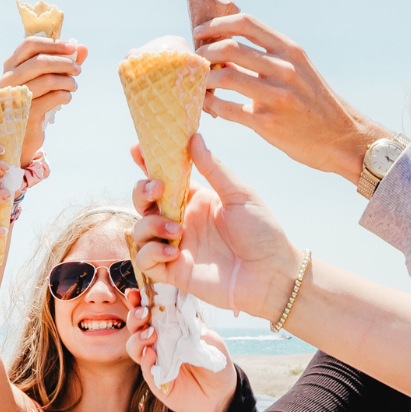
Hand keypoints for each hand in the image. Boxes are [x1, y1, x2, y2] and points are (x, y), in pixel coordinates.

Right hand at [0, 37, 87, 165]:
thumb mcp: (48, 77)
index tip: (73, 48)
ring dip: (68, 81)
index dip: (53, 44)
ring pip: (49, 80)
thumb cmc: (37, 99)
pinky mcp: (27, 113)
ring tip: (73, 86)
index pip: (30, 44)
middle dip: (65, 63)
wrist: (24, 132)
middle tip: (78, 70)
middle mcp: (9, 79)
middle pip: (40, 61)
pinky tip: (66, 98)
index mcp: (11, 65)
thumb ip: (65, 61)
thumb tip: (83, 48)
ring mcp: (16, 97)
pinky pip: (54, 97)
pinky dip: (66, 96)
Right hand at [124, 293, 238, 411]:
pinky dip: (146, 361)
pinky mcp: (157, 380)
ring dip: (137, 338)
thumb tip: (178, 308)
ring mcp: (155, 360)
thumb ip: (191, 325)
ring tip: (150, 334)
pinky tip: (151, 354)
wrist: (221, 391)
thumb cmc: (214, 360)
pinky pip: (145, 369)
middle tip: (144, 313)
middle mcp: (157, 341)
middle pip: (136, 326)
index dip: (140, 300)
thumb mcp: (208, 338)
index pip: (150, 310)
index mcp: (168, 326)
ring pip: (134, 346)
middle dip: (135, 317)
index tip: (135, 292)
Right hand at [130, 135, 303, 318]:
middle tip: (157, 188)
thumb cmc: (263, 232)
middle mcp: (182, 221)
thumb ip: (214, 168)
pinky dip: (151, 253)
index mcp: (197, 199)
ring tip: (177, 230)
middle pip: (144, 202)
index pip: (165, 178)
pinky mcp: (174, 271)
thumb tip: (194, 137)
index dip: (148, 163)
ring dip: (150, 225)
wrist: (273, 274)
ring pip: (139, 229)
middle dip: (142, 191)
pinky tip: (174, 251)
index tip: (137, 149)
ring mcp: (176, 246)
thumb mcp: (240, 195)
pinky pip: (144, 260)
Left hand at [194, 14, 391, 182]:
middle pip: (230, 47)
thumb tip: (228, 48)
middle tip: (196, 61)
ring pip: (225, 76)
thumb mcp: (300, 70)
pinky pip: (227, 108)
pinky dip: (210, 104)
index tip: (200, 33)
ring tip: (199, 83)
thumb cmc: (316, 104)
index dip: (217, 24)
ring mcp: (276, 95)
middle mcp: (284, 68)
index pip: (247, 23)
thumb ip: (270, 57)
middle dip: (205, 52)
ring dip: (205, 79)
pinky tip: (205, 105)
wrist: (343, 138)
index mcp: (290, 51)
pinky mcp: (267, 122)